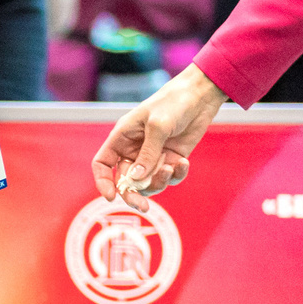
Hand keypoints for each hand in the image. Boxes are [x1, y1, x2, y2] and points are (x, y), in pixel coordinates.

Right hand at [92, 65, 228, 208]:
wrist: (200, 97)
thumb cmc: (173, 103)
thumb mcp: (158, 125)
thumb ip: (147, 153)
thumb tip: (136, 179)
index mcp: (122, 138)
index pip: (102, 164)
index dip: (103, 181)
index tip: (111, 196)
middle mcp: (134, 151)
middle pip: (125, 181)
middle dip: (133, 194)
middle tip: (143, 207)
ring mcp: (153, 157)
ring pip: (148, 184)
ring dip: (158, 182)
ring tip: (171, 167)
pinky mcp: (171, 160)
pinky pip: (169, 178)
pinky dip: (176, 175)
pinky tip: (183, 162)